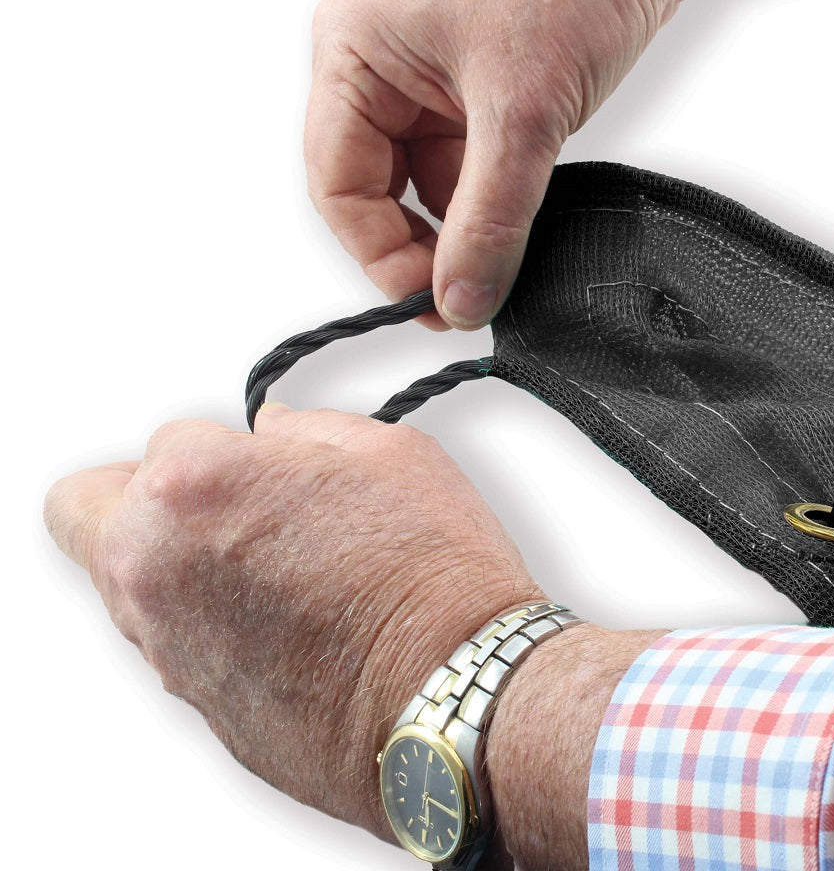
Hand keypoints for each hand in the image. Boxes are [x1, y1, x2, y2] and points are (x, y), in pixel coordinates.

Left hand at [43, 404, 540, 838]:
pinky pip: (168, 641)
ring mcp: (164, 644)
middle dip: (139, 492)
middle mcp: (154, 566)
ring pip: (122, 580)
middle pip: (84, 507)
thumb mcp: (388, 452)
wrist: (453, 695)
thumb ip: (308, 427)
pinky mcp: (192, 703)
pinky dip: (205, 620)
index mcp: (191, 486)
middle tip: (210, 498)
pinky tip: (283, 617)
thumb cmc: (430, 574)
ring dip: (171, 557)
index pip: (170, 439)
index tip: (269, 464)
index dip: (230, 445)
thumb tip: (273, 429)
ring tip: (261, 562)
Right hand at [305, 0, 699, 331]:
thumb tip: (462, 303)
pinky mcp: (475, 88)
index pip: (338, 184)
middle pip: (373, 189)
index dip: (380, 254)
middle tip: (467, 300)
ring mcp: (427, 77)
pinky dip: (487, 204)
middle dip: (418, 247)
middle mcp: (378, 64)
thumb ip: (489, 221)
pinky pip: (464, 166)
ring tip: (501, 269)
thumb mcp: (523, 115)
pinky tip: (517, 233)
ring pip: (423, 184)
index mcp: (354, 50)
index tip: (434, 303)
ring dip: (459, 229)